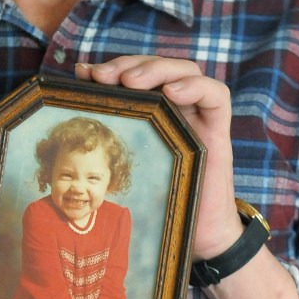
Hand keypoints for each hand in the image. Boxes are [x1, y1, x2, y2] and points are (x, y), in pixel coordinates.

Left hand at [76, 57, 242, 258]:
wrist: (199, 234)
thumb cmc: (160, 197)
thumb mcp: (128, 160)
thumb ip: (109, 127)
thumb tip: (79, 87)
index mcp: (154, 109)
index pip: (137, 70)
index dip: (114, 65)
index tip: (85, 73)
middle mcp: (179, 106)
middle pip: (159, 65)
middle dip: (130, 64)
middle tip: (104, 76)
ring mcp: (200, 115)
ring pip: (186, 70)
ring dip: (156, 69)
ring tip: (131, 81)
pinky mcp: (219, 129)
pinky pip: (217, 95)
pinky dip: (194, 86)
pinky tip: (171, 93)